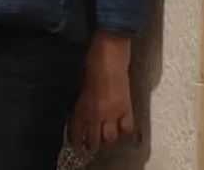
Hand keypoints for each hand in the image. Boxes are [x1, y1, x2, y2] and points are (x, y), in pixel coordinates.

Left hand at [69, 32, 136, 154]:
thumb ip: (80, 102)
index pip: (76, 130)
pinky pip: (127, 127)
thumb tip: (80, 114)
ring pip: (110, 137)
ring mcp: (113, 112)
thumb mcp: (79, 86)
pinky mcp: (127, 108)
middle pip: (94, 138)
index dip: (75, 140)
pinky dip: (123, 130)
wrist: (109, 56)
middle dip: (90, 145)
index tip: (76, 145)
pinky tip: (120, 129)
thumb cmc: (90, 65)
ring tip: (104, 140)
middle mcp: (97, 113)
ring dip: (106, 140)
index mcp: (82, 106)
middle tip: (89, 148)